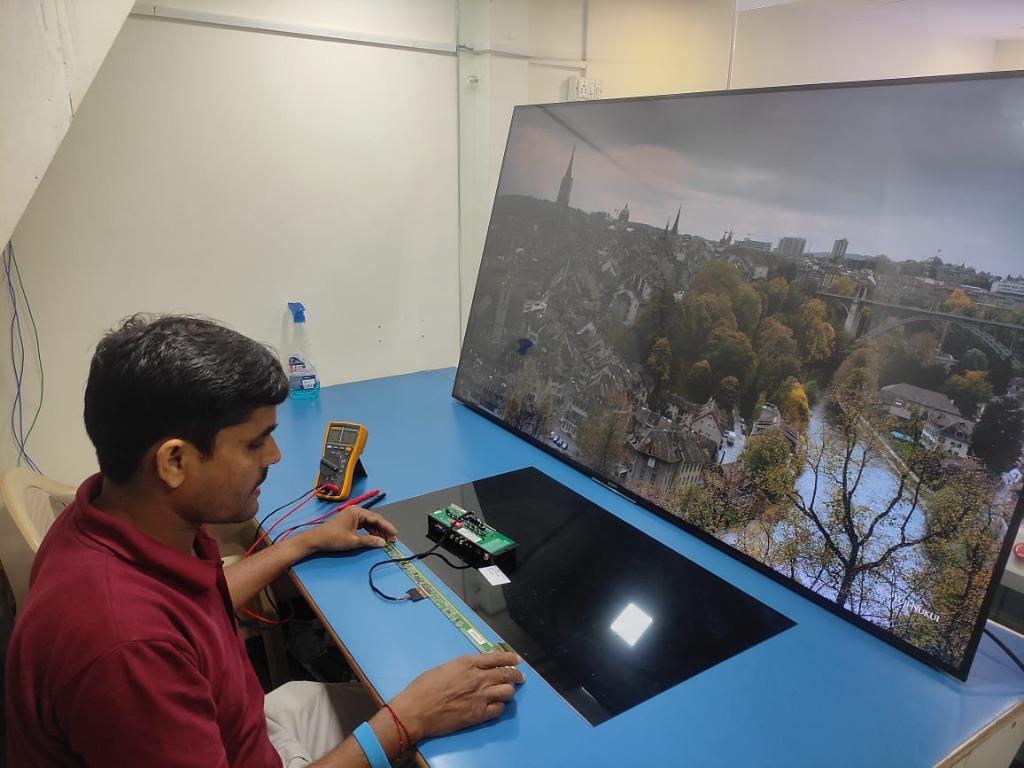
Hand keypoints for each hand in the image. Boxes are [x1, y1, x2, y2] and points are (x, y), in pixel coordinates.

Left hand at [307, 506, 396, 551]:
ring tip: (385, 540)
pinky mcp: (350, 522)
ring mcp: (352, 516)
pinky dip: (370, 532)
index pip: (376, 518)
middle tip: (392, 539)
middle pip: (374, 520)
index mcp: (357, 511)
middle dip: (383, 529)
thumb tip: (383, 543)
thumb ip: (370, 540)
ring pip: (370, 523)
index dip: (387, 526)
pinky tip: (375, 538)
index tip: (395, 533)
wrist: (317, 540)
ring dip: (377, 531)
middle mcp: (356, 511)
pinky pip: (364, 526)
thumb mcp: (353, 541)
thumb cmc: (334, 538)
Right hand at [387, 652, 523, 742]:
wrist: (416, 710)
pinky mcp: (478, 714)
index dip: (509, 658)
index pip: (496, 658)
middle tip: (520, 677)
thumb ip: (462, 668)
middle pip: (506, 674)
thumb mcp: (445, 667)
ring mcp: (480, 696)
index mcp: (467, 663)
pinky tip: (496, 706)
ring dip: (509, 691)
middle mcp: (478, 677)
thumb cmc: (423, 687)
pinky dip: (500, 706)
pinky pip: (499, 709)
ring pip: (507, 692)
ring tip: (508, 692)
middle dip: (516, 675)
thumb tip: (473, 671)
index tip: (517, 660)